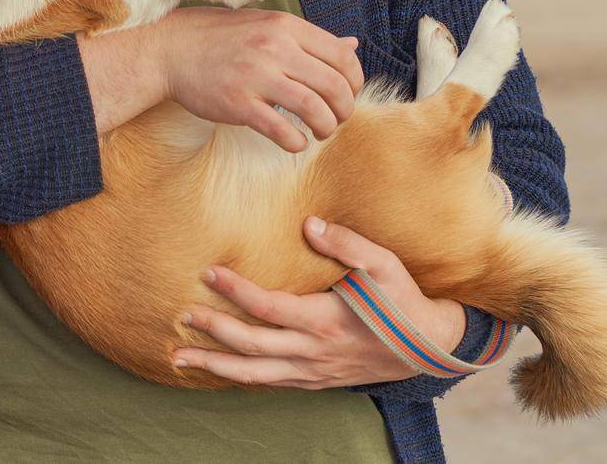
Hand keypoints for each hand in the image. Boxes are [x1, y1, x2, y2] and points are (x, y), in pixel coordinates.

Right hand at [159, 8, 364, 151]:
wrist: (170, 50)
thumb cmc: (220, 38)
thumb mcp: (267, 26)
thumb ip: (309, 39)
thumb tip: (353, 45)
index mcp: (286, 27)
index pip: (341, 56)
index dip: (354, 81)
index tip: (347, 95)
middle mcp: (274, 48)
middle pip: (333, 85)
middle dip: (344, 109)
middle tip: (336, 119)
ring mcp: (255, 76)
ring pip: (313, 108)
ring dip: (326, 127)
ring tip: (319, 132)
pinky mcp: (237, 103)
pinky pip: (281, 130)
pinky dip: (296, 142)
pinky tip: (294, 142)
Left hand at [171, 217, 466, 387]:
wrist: (429, 347)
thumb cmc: (403, 301)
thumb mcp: (384, 264)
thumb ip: (347, 243)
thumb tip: (309, 223)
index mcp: (325, 320)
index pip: (268, 307)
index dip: (236, 291)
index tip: (208, 273)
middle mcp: (313, 351)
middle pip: (251, 346)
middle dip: (212, 332)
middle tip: (181, 317)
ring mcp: (312, 371)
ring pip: (253, 374)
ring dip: (214, 365)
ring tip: (178, 358)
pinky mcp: (315, 380)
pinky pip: (269, 383)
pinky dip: (239, 377)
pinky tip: (217, 368)